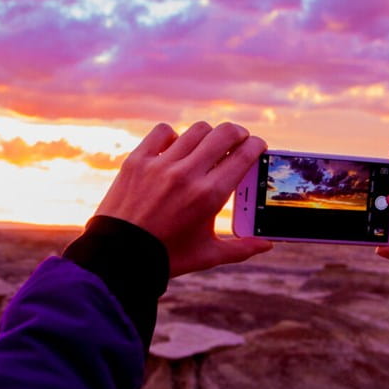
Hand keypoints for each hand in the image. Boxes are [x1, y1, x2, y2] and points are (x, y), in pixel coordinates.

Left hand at [97, 121, 272, 276]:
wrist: (119, 257)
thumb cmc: (167, 257)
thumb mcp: (208, 255)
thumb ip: (242, 249)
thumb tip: (268, 244)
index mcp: (209, 196)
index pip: (243, 155)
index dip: (256, 145)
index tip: (258, 146)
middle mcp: (187, 174)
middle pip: (224, 133)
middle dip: (238, 133)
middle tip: (240, 139)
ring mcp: (161, 164)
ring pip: (197, 130)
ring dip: (209, 135)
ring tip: (209, 145)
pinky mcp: (138, 160)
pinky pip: (163, 132)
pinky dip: (174, 136)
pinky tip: (176, 149)